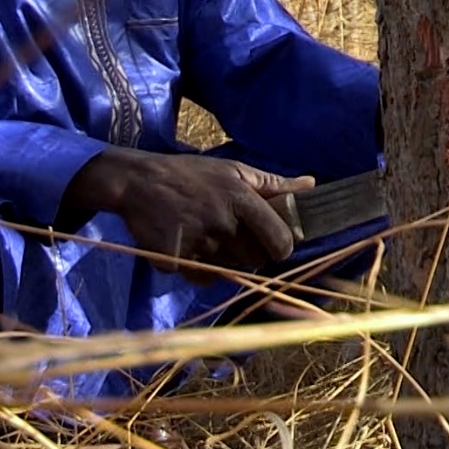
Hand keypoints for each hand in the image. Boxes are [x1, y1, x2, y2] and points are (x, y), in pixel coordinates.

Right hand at [63, 148, 314, 282]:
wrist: (136, 181)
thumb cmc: (190, 174)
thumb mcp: (233, 170)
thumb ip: (274, 184)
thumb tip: (313, 185)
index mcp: (241, 198)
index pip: (280, 241)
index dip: (280, 249)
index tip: (272, 246)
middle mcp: (222, 222)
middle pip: (254, 260)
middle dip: (247, 254)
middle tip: (229, 235)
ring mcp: (197, 242)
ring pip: (227, 271)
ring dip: (221, 262)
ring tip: (205, 237)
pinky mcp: (174, 259)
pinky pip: (197, 278)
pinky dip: (194, 269)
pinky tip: (185, 246)